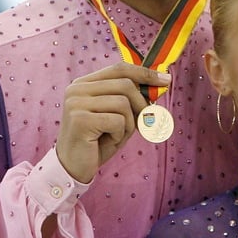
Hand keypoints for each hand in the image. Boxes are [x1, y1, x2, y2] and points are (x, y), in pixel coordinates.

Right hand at [56, 63, 170, 182]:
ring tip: (116, 135)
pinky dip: (120, 134)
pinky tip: (107, 141)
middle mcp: (77, 89)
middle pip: (125, 84)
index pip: (119, 69)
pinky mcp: (80, 120)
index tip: (165, 80)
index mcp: (84, 83)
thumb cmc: (97, 141)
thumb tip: (161, 82)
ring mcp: (76, 103)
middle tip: (143, 122)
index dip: (144, 73)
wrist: (73, 168)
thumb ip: (131, 98)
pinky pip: (117, 121)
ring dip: (128, 124)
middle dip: (141, 105)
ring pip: (123, 103)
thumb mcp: (117, 115)